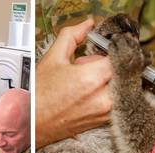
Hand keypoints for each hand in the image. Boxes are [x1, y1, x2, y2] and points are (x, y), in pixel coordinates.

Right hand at [36, 17, 112, 148]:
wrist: (33, 125)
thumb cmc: (39, 97)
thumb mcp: (53, 58)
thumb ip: (72, 36)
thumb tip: (86, 26)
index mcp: (92, 78)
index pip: (119, 56)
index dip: (110, 50)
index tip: (101, 50)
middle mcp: (104, 97)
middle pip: (121, 70)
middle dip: (107, 65)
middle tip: (88, 67)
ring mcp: (106, 111)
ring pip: (120, 85)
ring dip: (107, 80)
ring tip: (86, 82)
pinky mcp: (105, 120)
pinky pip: (116, 99)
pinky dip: (106, 93)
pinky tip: (87, 94)